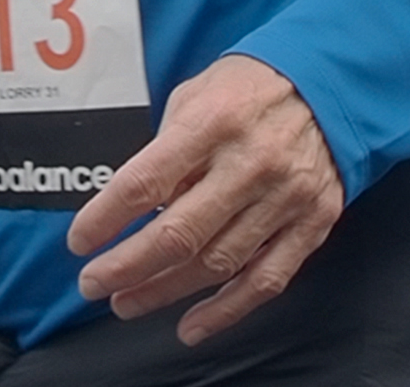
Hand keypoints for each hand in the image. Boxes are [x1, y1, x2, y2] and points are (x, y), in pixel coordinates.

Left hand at [67, 55, 342, 345]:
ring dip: (164, 292)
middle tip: (94, 284)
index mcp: (211, 123)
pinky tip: (191, 324)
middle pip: (177, 234)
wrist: (330, 84)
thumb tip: (131, 204)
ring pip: (216, 264)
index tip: (80, 241)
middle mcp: (249, 163)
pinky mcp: (312, 224)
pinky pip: (265, 280)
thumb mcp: (194, 95)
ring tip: (127, 301)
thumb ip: (165, 148)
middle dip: (126, 267)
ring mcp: (284, 198)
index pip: (145, 182)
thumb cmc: (250, 88)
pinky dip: (226, 311)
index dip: (105, 219)